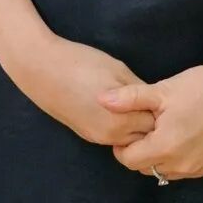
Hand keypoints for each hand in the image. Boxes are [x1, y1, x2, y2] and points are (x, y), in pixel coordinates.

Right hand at [14, 35, 156, 146]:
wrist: (43, 69)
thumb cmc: (82, 63)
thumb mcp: (118, 70)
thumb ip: (138, 90)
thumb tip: (153, 100)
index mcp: (121, 120)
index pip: (154, 123)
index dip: (158, 107)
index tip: (159, 93)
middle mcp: (110, 136)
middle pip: (143, 135)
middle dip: (149, 119)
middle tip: (148, 97)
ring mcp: (97, 138)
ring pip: (129, 138)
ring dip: (135, 124)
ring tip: (132, 101)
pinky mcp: (87, 135)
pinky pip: (114, 136)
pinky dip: (121, 126)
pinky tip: (117, 107)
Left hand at [97, 60, 202, 180]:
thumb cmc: (201, 86)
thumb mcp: (162, 90)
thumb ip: (129, 98)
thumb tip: (101, 99)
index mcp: (164, 147)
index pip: (128, 159)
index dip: (123, 144)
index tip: (128, 126)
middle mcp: (181, 165)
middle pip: (147, 167)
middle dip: (141, 150)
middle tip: (148, 124)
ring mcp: (200, 169)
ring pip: (167, 170)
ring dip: (161, 154)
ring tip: (167, 126)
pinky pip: (188, 168)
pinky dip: (181, 155)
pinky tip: (187, 132)